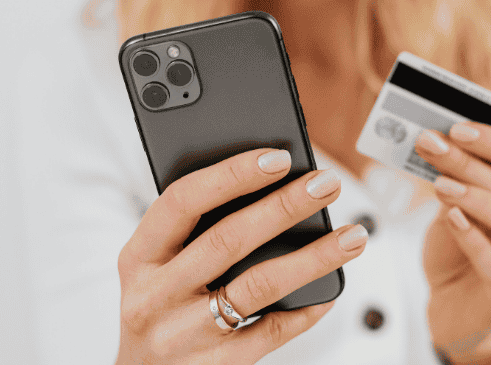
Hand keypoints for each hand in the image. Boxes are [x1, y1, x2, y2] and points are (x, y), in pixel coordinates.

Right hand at [115, 148, 368, 364]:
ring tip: (352, 236)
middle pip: (229, 239)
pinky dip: (306, 309)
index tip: (279, 156)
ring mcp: (184, 334)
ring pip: (258, 285)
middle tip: (327, 183)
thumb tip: (270, 182)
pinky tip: (331, 290)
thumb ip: (193, 231)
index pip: (183, 201)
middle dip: (286, 206)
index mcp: (139, 257)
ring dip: (313, 257)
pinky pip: (272, 332)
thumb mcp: (154, 267)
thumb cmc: (158, 307)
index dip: (232, 175)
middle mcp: (155, 295)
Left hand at [416, 123, 490, 364]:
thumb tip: (435, 141)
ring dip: (480, 199)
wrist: (450, 306)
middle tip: (434, 145)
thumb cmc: (457, 250)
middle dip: (475, 162)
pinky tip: (452, 218)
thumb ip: (454, 179)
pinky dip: (474, 239)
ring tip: (441, 185)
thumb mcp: (454, 206)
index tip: (456, 126)